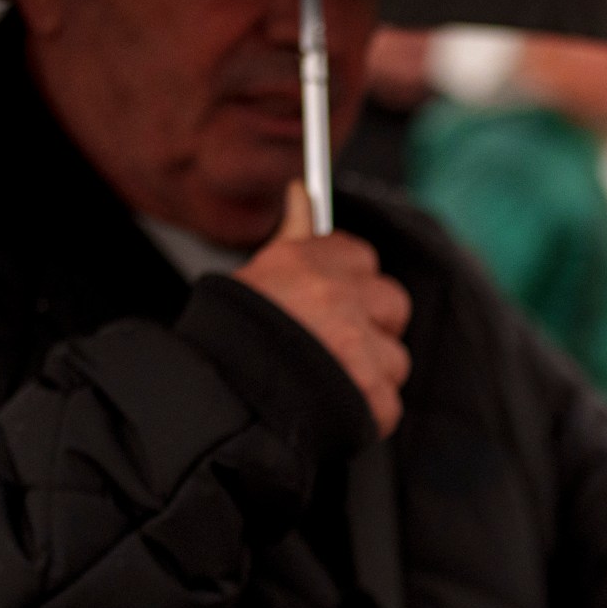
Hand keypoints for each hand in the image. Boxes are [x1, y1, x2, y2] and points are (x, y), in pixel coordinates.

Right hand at [233, 184, 411, 435]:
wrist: (213, 405)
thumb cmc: (229, 343)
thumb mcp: (255, 278)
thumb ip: (292, 238)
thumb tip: (303, 192)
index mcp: (305, 262)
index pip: (360, 256)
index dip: (351, 283)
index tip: (338, 299)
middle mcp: (336, 297)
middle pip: (392, 303)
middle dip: (372, 326)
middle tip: (336, 346)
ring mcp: (356, 345)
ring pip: (394, 357)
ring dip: (369, 374)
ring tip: (327, 385)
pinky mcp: (369, 393)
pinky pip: (388, 403)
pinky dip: (366, 415)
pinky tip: (333, 413)